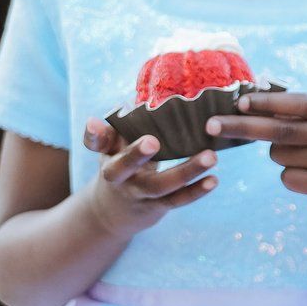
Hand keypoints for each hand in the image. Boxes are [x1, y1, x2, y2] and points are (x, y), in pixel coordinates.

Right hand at [80, 119, 218, 235]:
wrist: (115, 210)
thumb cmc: (122, 163)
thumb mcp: (116, 146)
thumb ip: (125, 124)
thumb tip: (141, 94)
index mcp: (108, 154)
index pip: (96, 143)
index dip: (93, 134)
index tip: (94, 122)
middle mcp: (118, 176)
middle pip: (122, 167)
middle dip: (135, 155)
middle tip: (152, 141)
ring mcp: (137, 193)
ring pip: (159, 186)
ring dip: (186, 172)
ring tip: (211, 157)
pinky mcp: (156, 206)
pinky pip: (176, 200)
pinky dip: (196, 191)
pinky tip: (213, 180)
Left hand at [205, 92, 306, 213]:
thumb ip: (295, 113)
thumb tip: (244, 104)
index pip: (294, 104)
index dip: (265, 103)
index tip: (239, 103)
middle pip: (278, 131)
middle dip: (241, 127)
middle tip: (211, 126)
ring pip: (279, 156)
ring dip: (280, 157)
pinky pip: (288, 178)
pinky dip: (291, 177)